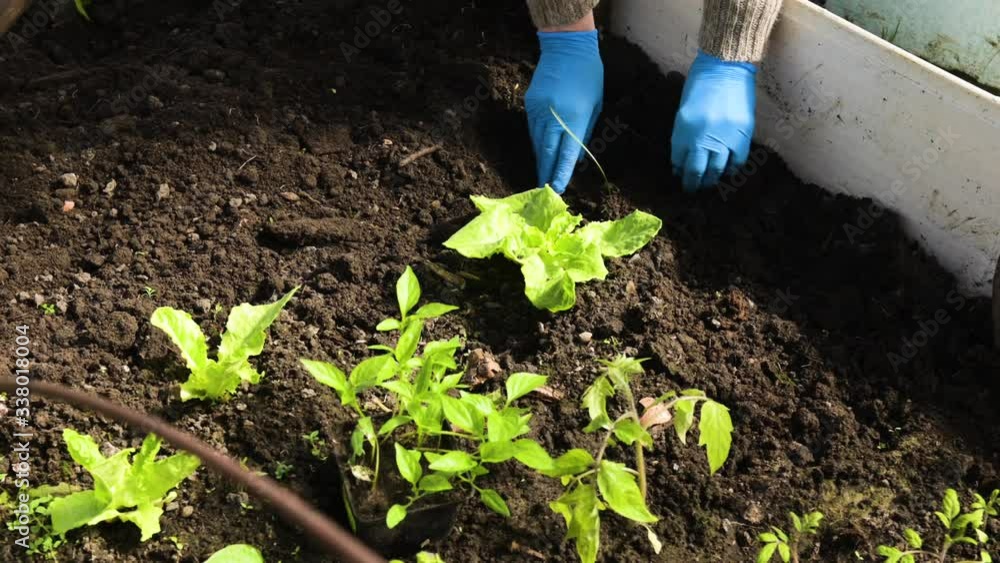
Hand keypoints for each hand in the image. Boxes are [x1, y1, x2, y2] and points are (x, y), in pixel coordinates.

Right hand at [525, 30, 603, 192]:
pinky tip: (539, 152)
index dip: (561, 174)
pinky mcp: (530, 104)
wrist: (566, 47)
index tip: (558, 190)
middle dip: (546, 172)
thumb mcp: (595, 105)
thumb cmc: (589, 75)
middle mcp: (554, 116)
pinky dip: (536, 143)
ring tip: (542, 175)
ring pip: (537, 142)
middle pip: (547, 152)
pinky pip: (532, 130)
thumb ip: (585, 132)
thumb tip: (576, 155)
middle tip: (545, 190)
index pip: (567, 154)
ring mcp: (539, 110)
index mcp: (575, 117)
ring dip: (540, 160)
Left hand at [670, 51, 756, 190]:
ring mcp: (724, 136)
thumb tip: (681, 161)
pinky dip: (731, 169)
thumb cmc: (700, 85)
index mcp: (684, 129)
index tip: (680, 177)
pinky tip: (727, 171)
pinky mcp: (743, 134)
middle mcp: (703, 136)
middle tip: (693, 189)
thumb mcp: (684, 111)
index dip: (680, 172)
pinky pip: (737, 161)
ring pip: (717, 170)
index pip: (679, 161)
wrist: (726, 66)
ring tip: (709, 184)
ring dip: (712, 180)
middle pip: (697, 171)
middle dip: (694, 183)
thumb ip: (682, 135)